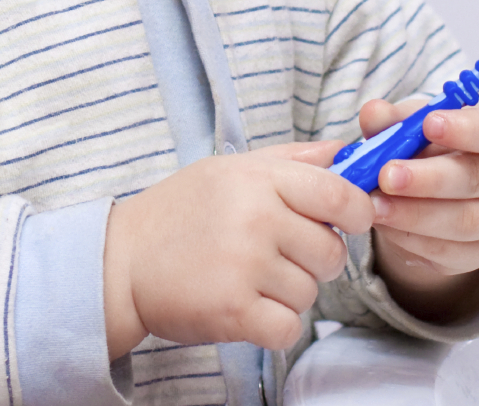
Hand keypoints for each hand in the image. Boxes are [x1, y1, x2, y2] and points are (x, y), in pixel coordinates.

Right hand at [103, 140, 374, 356]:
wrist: (121, 261)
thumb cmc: (181, 211)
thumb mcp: (233, 168)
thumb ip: (293, 160)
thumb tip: (347, 151)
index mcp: (260, 180)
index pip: (340, 195)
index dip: (358, 212)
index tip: (350, 222)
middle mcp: (256, 219)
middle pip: (332, 252)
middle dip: (319, 260)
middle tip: (285, 256)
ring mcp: (245, 267)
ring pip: (311, 292)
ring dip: (292, 293)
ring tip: (254, 279)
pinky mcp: (233, 312)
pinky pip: (289, 327)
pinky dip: (277, 325)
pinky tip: (252, 308)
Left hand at [360, 98, 478, 323]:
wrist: (447, 193)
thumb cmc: (440, 146)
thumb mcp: (421, 124)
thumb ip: (398, 118)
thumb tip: (373, 113)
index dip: (467, 128)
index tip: (429, 123)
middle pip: (478, 179)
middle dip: (429, 179)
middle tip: (387, 174)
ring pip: (463, 222)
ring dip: (414, 215)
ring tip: (375, 205)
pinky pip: (447, 251)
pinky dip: (411, 239)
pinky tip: (384, 224)